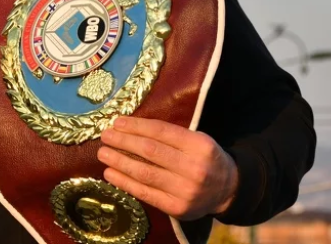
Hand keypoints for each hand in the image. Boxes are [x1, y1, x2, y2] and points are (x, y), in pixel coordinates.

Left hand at [98, 117, 237, 220]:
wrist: (228, 190)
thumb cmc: (203, 158)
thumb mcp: (195, 139)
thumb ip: (168, 135)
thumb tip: (127, 127)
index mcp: (199, 145)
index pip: (161, 131)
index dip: (136, 126)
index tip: (117, 122)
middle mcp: (194, 168)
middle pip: (150, 151)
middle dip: (123, 142)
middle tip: (105, 136)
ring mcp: (186, 190)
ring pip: (145, 173)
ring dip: (119, 161)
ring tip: (103, 153)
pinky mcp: (177, 208)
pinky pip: (145, 193)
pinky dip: (124, 182)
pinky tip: (110, 174)